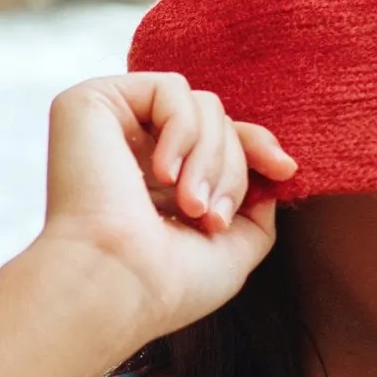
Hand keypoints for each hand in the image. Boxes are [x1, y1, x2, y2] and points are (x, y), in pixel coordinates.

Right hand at [34, 73, 295, 342]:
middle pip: (217, 123)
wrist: (116, 287)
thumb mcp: (232, 250)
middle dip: (232, 169)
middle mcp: (132, 150)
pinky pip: (170, 89)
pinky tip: (162, 175)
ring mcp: (110, 125)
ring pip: (201, 105)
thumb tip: (270, 174)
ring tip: (190, 205)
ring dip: (211, 158)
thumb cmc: (166, 284)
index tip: (285, 169)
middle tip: (212, 217)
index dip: (256, 146)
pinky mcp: (91, 103)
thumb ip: (254, 209)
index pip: (218, 140)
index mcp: (156, 182)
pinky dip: (183, 130)